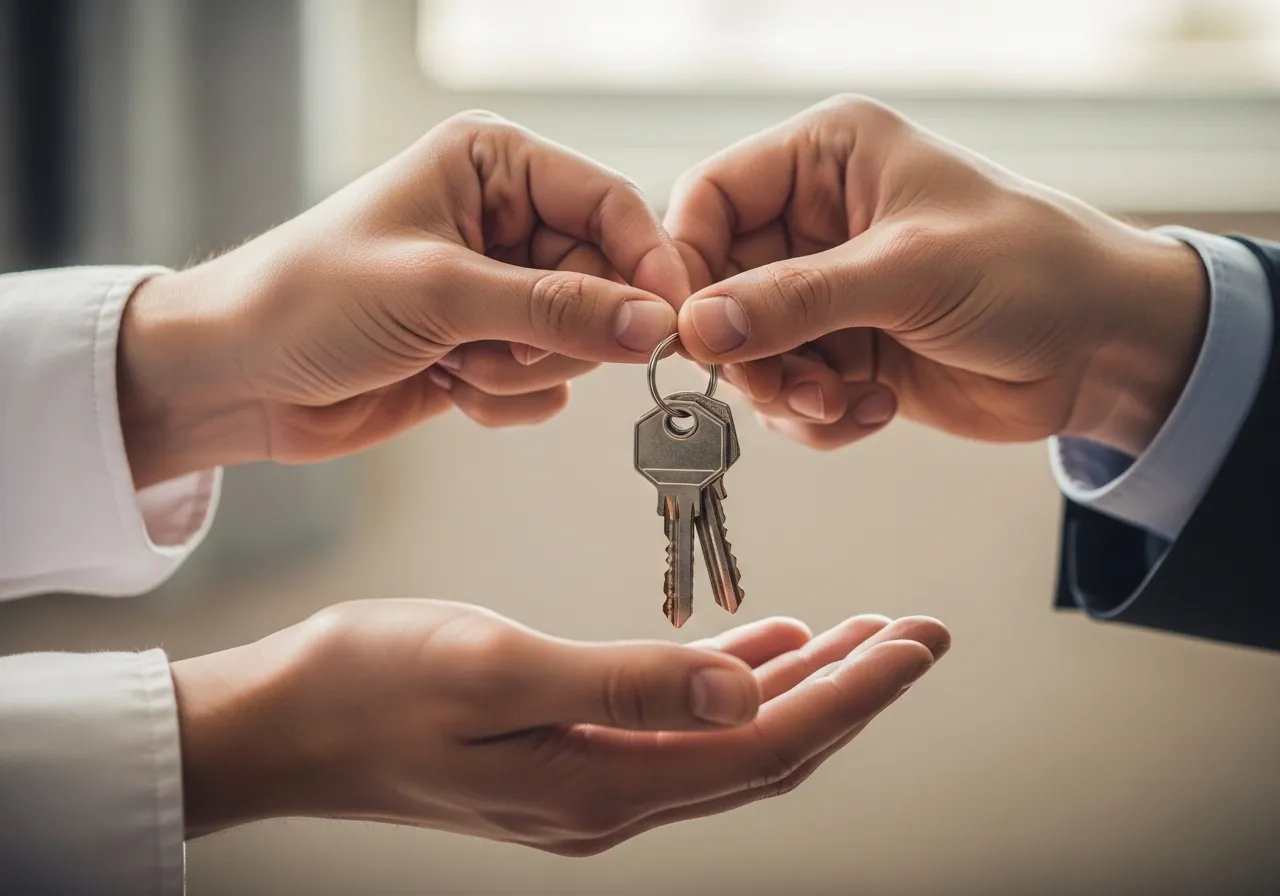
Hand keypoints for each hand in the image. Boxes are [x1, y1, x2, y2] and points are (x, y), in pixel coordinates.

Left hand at [118, 111, 688, 486]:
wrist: (236, 378)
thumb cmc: (309, 300)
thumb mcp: (439, 292)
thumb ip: (556, 308)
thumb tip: (654, 323)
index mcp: (493, 164)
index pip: (611, 204)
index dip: (645, 263)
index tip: (666, 324)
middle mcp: (504, 220)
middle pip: (604, 281)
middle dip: (555, 330)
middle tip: (494, 344)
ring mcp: (497, 288)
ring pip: (579, 341)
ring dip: (518, 368)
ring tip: (449, 360)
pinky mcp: (487, 347)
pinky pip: (546, 385)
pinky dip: (502, 397)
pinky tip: (443, 384)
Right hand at [172, 600, 947, 853]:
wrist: (280, 724)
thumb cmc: (369, 686)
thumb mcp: (496, 669)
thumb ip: (627, 683)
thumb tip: (748, 688)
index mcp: (604, 783)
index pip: (767, 742)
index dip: (854, 695)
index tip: (918, 645)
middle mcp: (612, 796)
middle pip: (766, 746)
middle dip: (853, 691)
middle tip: (920, 635)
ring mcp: (590, 779)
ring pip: (731, 733)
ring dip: (802, 682)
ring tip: (865, 634)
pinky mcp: (567, 751)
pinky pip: (679, 720)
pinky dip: (731, 677)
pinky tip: (763, 643)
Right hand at [665, 95, 1207, 455]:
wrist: (1105, 350)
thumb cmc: (1034, 270)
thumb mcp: (909, 271)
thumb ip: (796, 300)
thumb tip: (697, 326)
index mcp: (827, 159)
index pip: (710, 198)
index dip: (688, 263)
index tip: (690, 329)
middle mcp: (817, 221)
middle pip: (718, 286)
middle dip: (745, 347)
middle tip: (784, 384)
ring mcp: (827, 292)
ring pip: (747, 350)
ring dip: (784, 391)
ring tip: (841, 401)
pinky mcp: (842, 352)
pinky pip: (786, 394)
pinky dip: (818, 417)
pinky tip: (872, 410)